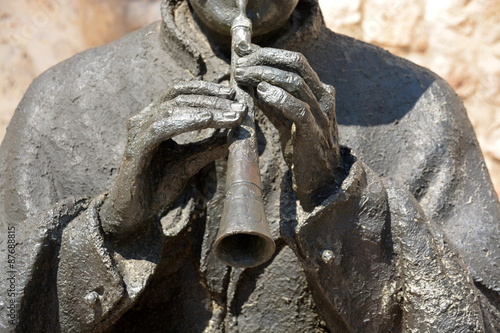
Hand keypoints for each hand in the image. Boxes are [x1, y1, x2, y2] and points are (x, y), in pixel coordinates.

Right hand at [100, 81, 244, 240]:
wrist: (135, 213)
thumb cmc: (159, 185)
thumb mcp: (190, 163)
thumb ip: (210, 148)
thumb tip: (237, 136)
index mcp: (155, 118)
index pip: (181, 93)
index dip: (207, 90)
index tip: (233, 95)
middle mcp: (144, 119)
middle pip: (181, 98)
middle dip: (213, 101)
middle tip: (240, 108)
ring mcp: (138, 132)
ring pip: (173, 109)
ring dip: (206, 110)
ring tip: (231, 116)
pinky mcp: (136, 149)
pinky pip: (161, 128)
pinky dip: (186, 121)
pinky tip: (207, 120)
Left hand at [235, 47, 342, 210]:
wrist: (321, 178)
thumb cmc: (302, 146)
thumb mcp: (286, 118)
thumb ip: (273, 100)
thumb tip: (251, 81)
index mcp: (318, 90)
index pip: (294, 61)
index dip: (268, 53)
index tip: (244, 51)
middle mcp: (323, 97)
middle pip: (296, 64)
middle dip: (264, 59)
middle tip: (240, 63)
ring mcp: (321, 114)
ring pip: (295, 82)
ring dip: (265, 75)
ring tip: (243, 75)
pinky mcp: (314, 132)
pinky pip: (298, 109)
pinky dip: (279, 98)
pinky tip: (261, 92)